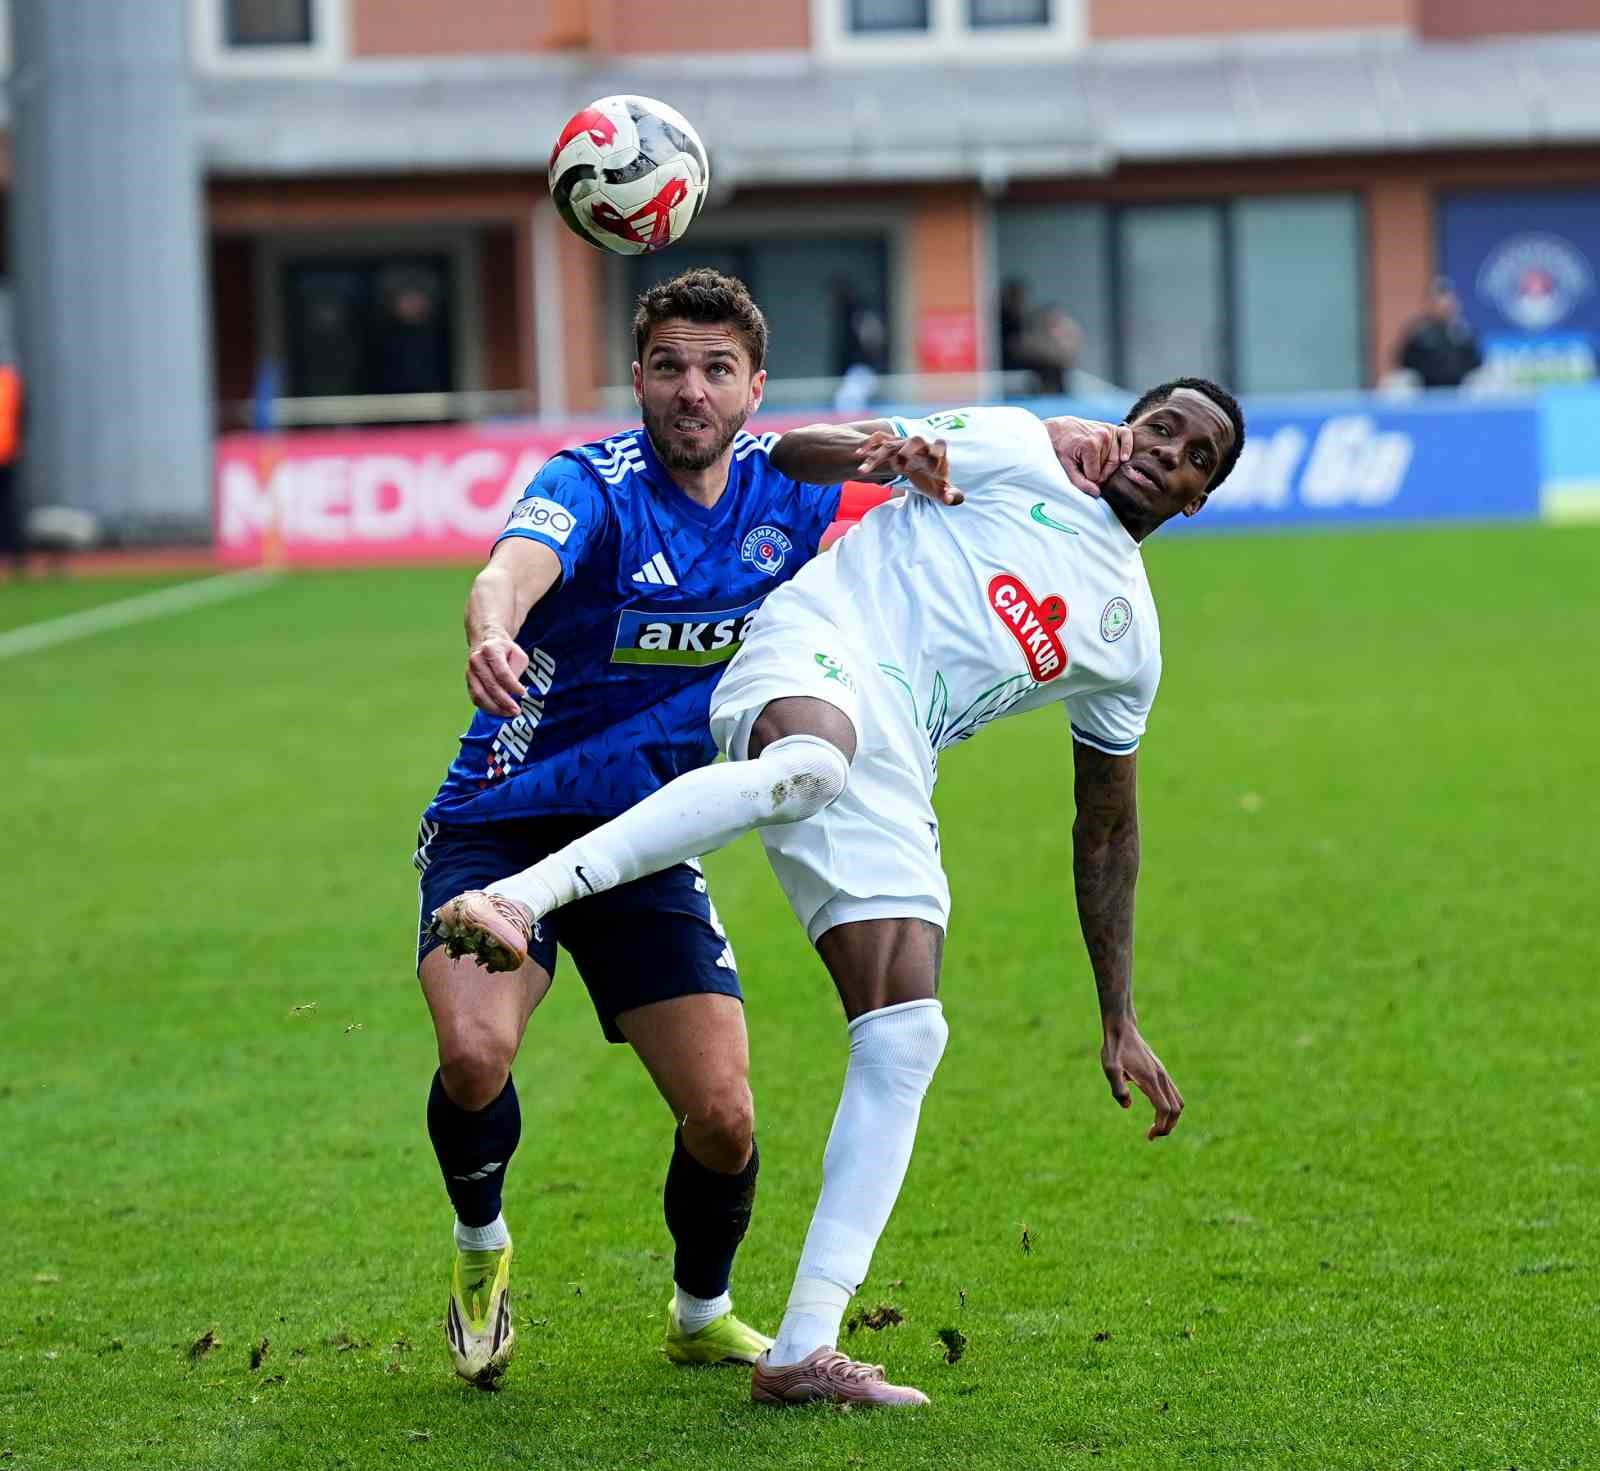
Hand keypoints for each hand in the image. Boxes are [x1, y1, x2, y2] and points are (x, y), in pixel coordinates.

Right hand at [466, 634, 528, 717]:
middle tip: (517, 710)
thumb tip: (513, 691)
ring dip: (496, 708)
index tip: (523, 693)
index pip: (501, 672)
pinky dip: (488, 708)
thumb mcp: (518, 655)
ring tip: (509, 714)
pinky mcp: (468, 682)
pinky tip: (500, 711)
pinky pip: (476, 699)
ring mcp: (470, 672)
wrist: (487, 643)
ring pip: (480, 695)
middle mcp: (476, 660)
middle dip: (505, 701)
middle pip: (491, 686)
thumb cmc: (507, 651)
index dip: (512, 686)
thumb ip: (516, 671)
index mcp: (490, 650)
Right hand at [856, 431, 963, 505]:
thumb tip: (953, 500)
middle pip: (914, 441)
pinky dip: (868, 447)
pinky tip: (858, 456)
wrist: (919, 462)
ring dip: (876, 457)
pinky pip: (877, 441)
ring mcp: (903, 443)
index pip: (940, 446)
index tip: (934, 470)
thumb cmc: (930, 477)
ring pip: (890, 445)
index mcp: (935, 450)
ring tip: (862, 471)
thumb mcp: (939, 487)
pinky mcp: (890, 445)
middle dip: (906, 451)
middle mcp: (919, 444)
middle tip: (899, 468)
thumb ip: (948, 494)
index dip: (938, 455)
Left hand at [1047, 417, 1132, 496]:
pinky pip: (1126, 436)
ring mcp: (1108, 432)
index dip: (1088, 480)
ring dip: (1108, 466)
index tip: (1080, 477)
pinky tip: (1124, 458)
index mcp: (1089, 445)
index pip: (1096, 475)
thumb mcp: (1065, 466)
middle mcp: (1102, 436)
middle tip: (1087, 474)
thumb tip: (1096, 493)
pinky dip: (1128, 447)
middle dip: (1100, 475)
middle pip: (1109, 468)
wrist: (1060, 429)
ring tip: (1095, 465)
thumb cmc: (1061, 448)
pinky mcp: (1112, 428)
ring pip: (1117, 459)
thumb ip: (1079, 481)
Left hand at [1100, 1018, 1183, 1139]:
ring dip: (1171, 1118)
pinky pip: (1174, 1094)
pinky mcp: (1161, 1072)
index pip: (1164, 1109)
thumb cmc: (1114, 1049)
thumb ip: (1118, 1088)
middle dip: (1168, 1126)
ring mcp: (1163, 1074)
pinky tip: (1156, 1110)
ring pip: (1178, 1102)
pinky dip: (1171, 1107)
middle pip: (1176, 1109)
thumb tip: (1128, 1106)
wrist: (1122, 1028)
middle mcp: (1161, 1077)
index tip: (1149, 1136)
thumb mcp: (1110, 1068)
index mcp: (1150, 1079)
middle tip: (1151, 1135)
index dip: (1161, 1126)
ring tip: (1156, 1126)